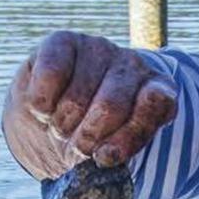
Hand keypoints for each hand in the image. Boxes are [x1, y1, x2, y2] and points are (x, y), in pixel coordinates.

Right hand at [2, 30, 177, 178]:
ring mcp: (99, 48)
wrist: (49, 120)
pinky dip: (41, 103)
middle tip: (77, 145)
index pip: (157, 103)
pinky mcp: (63, 41)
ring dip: (61, 123)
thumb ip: (118, 151)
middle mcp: (132, 64)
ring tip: (61, 125)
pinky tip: (45, 107)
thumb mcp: (109, 151)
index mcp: (157, 91)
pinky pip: (51, 75)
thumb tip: (106, 154)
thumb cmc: (89, 136)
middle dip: (87, 137)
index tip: (106, 157)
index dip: (130, 136)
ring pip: (76, 98)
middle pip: (110, 106)